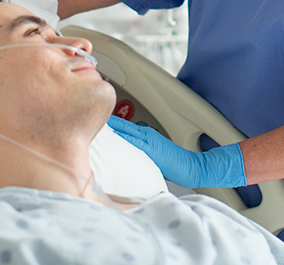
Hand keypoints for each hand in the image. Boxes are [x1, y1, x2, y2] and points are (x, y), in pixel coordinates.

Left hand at [108, 115, 245, 188]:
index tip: (98, 122)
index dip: (111, 124)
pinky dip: (122, 135)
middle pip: (122, 125)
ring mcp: (148, 139)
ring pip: (125, 129)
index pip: (124, 127)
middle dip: (108, 122)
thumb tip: (126, 159)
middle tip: (93, 116)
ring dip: (112, 127)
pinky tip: (112, 134)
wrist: (189, 166)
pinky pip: (132, 139)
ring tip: (98, 122)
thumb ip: (140, 153)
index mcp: (145, 135)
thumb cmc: (174, 164)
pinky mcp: (150, 146)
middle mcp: (145, 134)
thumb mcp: (154, 156)